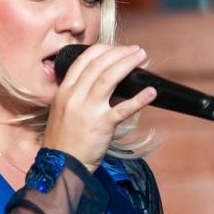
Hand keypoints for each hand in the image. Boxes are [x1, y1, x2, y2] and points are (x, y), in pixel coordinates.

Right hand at [42, 44, 155, 171]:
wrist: (62, 165)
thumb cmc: (65, 140)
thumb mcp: (65, 110)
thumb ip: (80, 95)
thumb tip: (108, 84)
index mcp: (64, 90)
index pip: (83, 60)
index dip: (103, 49)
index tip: (116, 48)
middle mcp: (74, 96)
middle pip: (99, 64)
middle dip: (119, 53)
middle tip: (135, 50)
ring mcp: (87, 110)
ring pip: (108, 78)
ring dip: (127, 64)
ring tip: (141, 57)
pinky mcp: (101, 125)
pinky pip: (123, 109)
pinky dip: (139, 99)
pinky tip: (151, 92)